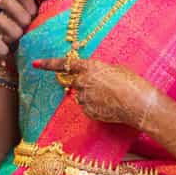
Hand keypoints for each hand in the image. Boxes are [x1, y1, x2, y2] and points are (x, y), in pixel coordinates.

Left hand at [0, 0, 37, 58]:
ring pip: (15, 32)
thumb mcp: (15, 23)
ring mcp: (20, 46)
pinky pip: (3, 50)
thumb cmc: (10, 39)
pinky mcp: (9, 58)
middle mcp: (29, 34)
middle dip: (10, 6)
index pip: (32, 7)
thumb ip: (15, 10)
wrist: (9, 67)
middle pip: (25, 18)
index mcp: (33, 23)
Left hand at [32, 56, 158, 127]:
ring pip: (81, 96)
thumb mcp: (116, 69)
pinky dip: (95, 107)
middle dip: (81, 84)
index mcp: (90, 67)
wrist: (138, 104)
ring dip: (91, 96)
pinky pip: (87, 107)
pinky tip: (109, 106)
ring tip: (111, 98)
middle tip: (100, 88)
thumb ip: (100, 71)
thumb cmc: (132, 83)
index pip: (64, 64)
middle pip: (73, 82)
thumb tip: (95, 76)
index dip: (49, 64)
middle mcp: (82, 82)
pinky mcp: (88, 111)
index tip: (36, 63)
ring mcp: (84, 98)